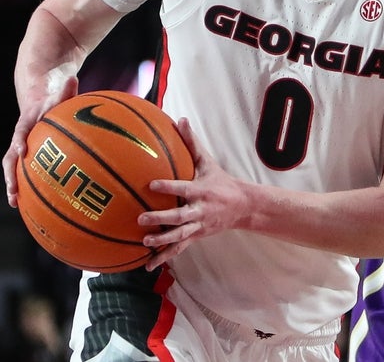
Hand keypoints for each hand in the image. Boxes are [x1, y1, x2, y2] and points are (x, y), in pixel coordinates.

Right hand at [2, 75, 77, 207]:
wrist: (39, 97)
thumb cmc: (53, 97)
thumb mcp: (59, 92)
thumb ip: (66, 89)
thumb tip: (73, 78)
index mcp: (27, 122)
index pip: (20, 131)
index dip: (20, 140)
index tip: (22, 151)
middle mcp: (20, 137)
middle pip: (10, 156)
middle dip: (10, 173)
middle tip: (13, 189)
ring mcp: (22, 147)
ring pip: (13, 167)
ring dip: (12, 183)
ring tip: (14, 202)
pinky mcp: (28, 154)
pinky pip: (25, 171)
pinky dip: (27, 185)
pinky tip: (33, 203)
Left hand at [139, 118, 240, 270]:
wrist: (242, 206)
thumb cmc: (220, 181)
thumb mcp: (207, 162)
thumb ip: (192, 143)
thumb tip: (180, 119)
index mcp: (201, 191)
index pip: (183, 188)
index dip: (168, 187)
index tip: (151, 185)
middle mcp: (199, 210)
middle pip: (179, 216)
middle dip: (161, 218)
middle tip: (141, 218)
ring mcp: (198, 226)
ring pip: (179, 236)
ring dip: (162, 241)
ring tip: (145, 242)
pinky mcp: (196, 237)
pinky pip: (178, 249)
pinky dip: (163, 258)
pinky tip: (147, 265)